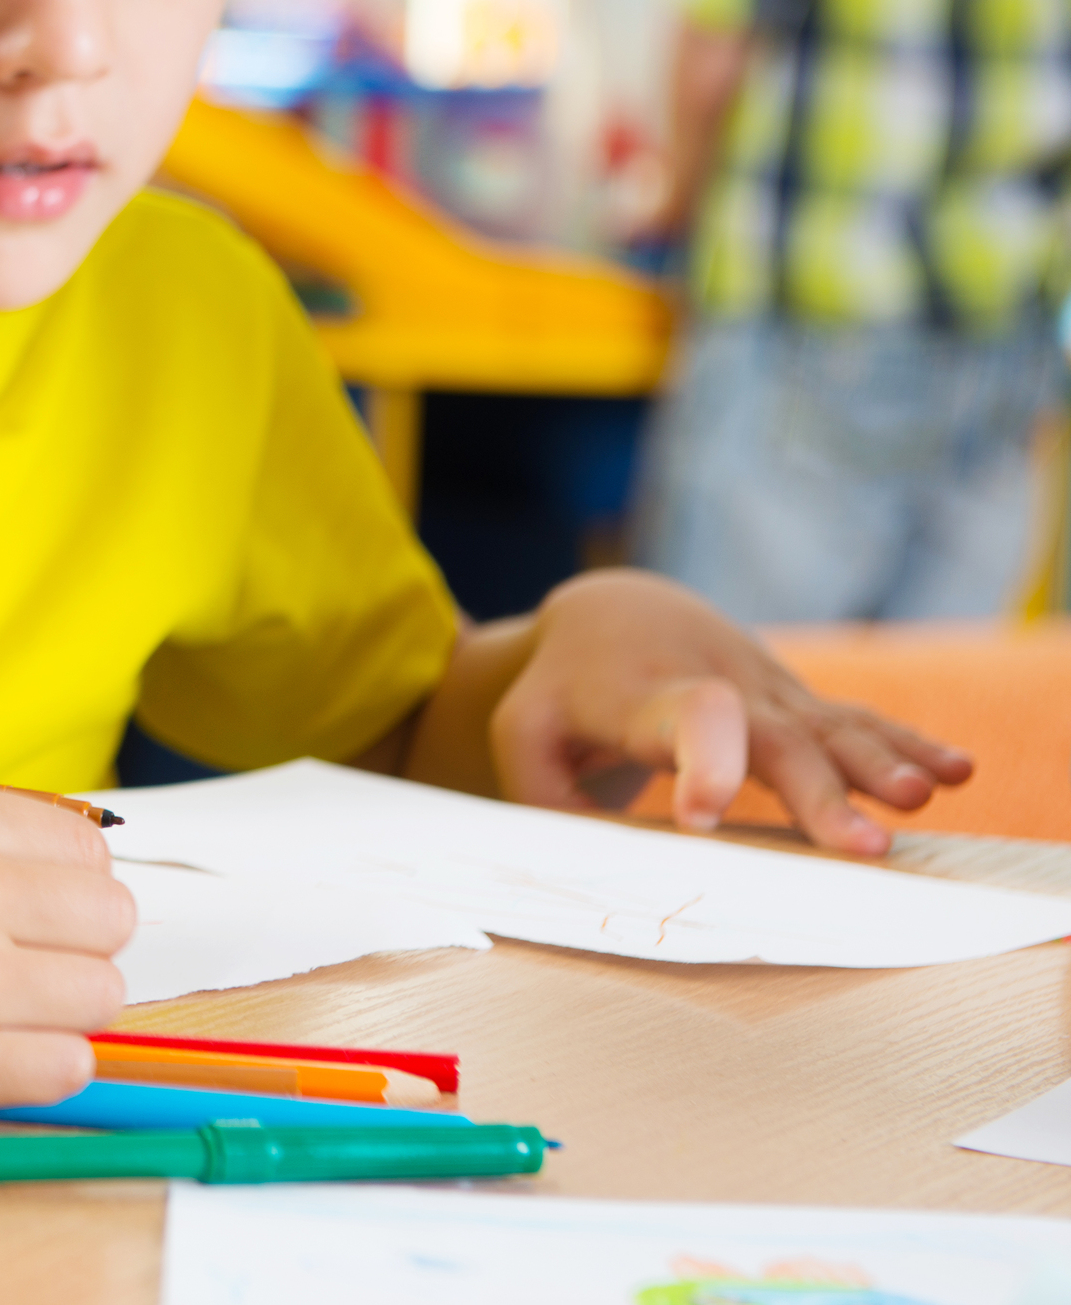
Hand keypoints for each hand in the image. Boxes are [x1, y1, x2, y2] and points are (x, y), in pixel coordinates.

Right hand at [0, 781, 133, 1122]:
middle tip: (35, 963)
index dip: (71, 883)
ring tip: (15, 1008)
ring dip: (68, 1006)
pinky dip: (45, 1062)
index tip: (43, 909)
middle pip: (110, 917)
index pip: (83, 847)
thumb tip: (77, 857)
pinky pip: (68, 1065)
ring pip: (101, 994)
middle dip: (82, 943)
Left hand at [487, 570, 971, 854]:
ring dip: (877, 763)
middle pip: (772, 737)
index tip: (699, 815)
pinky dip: (907, 743)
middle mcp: (713, 687)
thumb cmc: (563, 694)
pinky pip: (857, 720)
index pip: (676, 716)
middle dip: (817, 792)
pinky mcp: (797, 703)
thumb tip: (586, 867)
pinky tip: (957, 771)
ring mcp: (765, 692)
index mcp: (640, 698)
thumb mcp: (523, 736)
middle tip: (864, 846)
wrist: (618, 614)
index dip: (697, 759)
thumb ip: (544, 804)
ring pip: (826, 724)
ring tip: (920, 800)